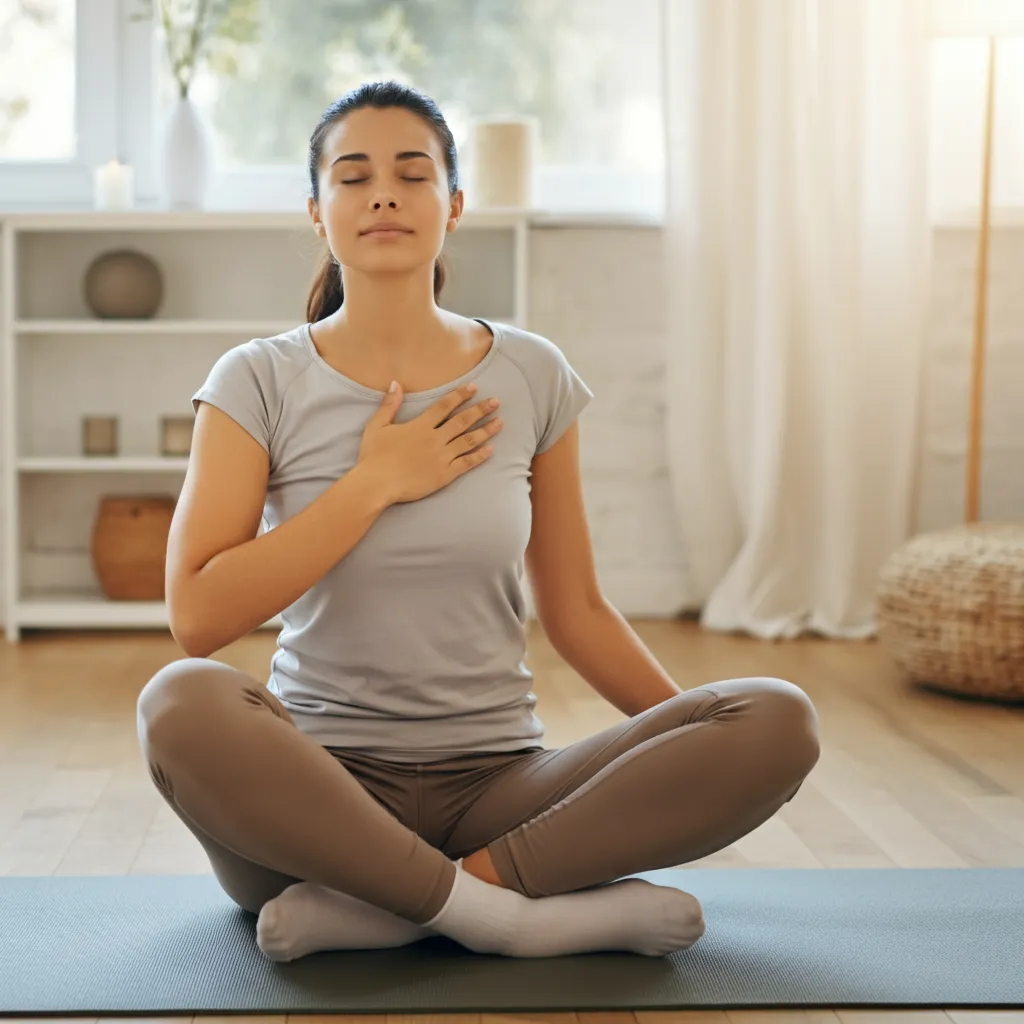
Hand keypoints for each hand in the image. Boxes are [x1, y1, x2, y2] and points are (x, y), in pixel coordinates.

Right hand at [357, 381, 503, 504]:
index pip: (445, 406)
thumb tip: (396, 383)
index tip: (475, 388)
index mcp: (420, 425)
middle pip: (462, 421)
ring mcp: (441, 457)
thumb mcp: (377, 426)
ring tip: (500, 422)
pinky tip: (491, 450)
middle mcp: (435, 438)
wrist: (377, 484)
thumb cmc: (373, 456)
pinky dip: (479, 456)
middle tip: (496, 401)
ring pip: (469, 440)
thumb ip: (389, 404)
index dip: (461, 395)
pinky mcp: (444, 475)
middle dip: (481, 409)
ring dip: (486, 430)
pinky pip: (466, 463)